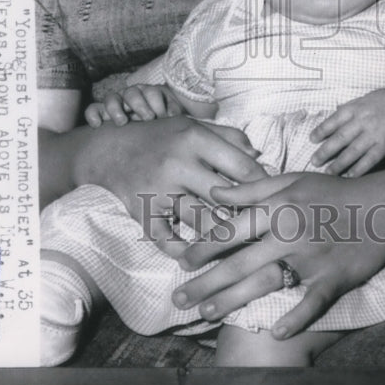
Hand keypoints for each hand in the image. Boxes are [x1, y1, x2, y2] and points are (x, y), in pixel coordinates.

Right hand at [72, 115, 266, 256]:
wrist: (109, 148)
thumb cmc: (160, 136)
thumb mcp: (193, 126)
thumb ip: (228, 138)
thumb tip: (259, 156)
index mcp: (195, 139)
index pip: (242, 167)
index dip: (264, 185)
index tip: (275, 198)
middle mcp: (179, 163)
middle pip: (226, 198)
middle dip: (248, 216)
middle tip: (267, 229)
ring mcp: (159, 190)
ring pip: (202, 222)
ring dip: (222, 238)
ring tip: (240, 247)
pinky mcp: (143, 211)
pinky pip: (166, 240)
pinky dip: (183, 252)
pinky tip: (197, 258)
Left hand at [173, 171, 384, 336]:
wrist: (382, 208)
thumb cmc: (333, 192)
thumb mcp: (292, 180)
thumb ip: (252, 188)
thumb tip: (216, 192)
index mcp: (279, 207)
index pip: (233, 229)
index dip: (205, 246)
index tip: (183, 260)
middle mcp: (290, 233)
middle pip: (240, 262)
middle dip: (206, 282)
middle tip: (179, 298)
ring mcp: (312, 259)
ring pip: (265, 283)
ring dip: (233, 300)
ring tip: (207, 313)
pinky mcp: (333, 279)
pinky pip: (311, 302)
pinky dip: (295, 317)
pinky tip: (274, 331)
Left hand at [309, 87, 384, 174]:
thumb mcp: (367, 98)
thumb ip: (351, 107)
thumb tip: (336, 113)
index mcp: (356, 107)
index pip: (334, 120)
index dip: (321, 130)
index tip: (312, 139)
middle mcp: (362, 121)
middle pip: (340, 138)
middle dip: (325, 150)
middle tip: (314, 161)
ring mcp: (373, 135)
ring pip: (352, 152)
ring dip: (339, 164)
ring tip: (328, 172)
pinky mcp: (384, 146)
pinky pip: (369, 160)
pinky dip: (359, 169)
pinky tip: (350, 176)